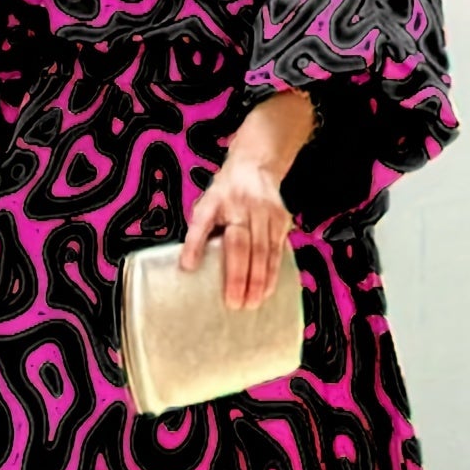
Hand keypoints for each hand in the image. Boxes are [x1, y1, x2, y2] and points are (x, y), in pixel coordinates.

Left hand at [180, 155, 292, 308]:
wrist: (255, 166)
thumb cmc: (225, 195)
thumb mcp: (206, 206)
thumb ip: (199, 232)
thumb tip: (189, 267)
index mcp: (217, 201)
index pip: (203, 223)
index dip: (195, 244)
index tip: (188, 266)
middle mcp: (242, 205)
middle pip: (242, 245)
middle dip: (239, 276)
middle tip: (235, 303)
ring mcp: (265, 211)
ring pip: (264, 250)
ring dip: (260, 279)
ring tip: (253, 303)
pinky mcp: (282, 219)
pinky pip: (278, 250)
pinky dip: (273, 272)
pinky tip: (268, 290)